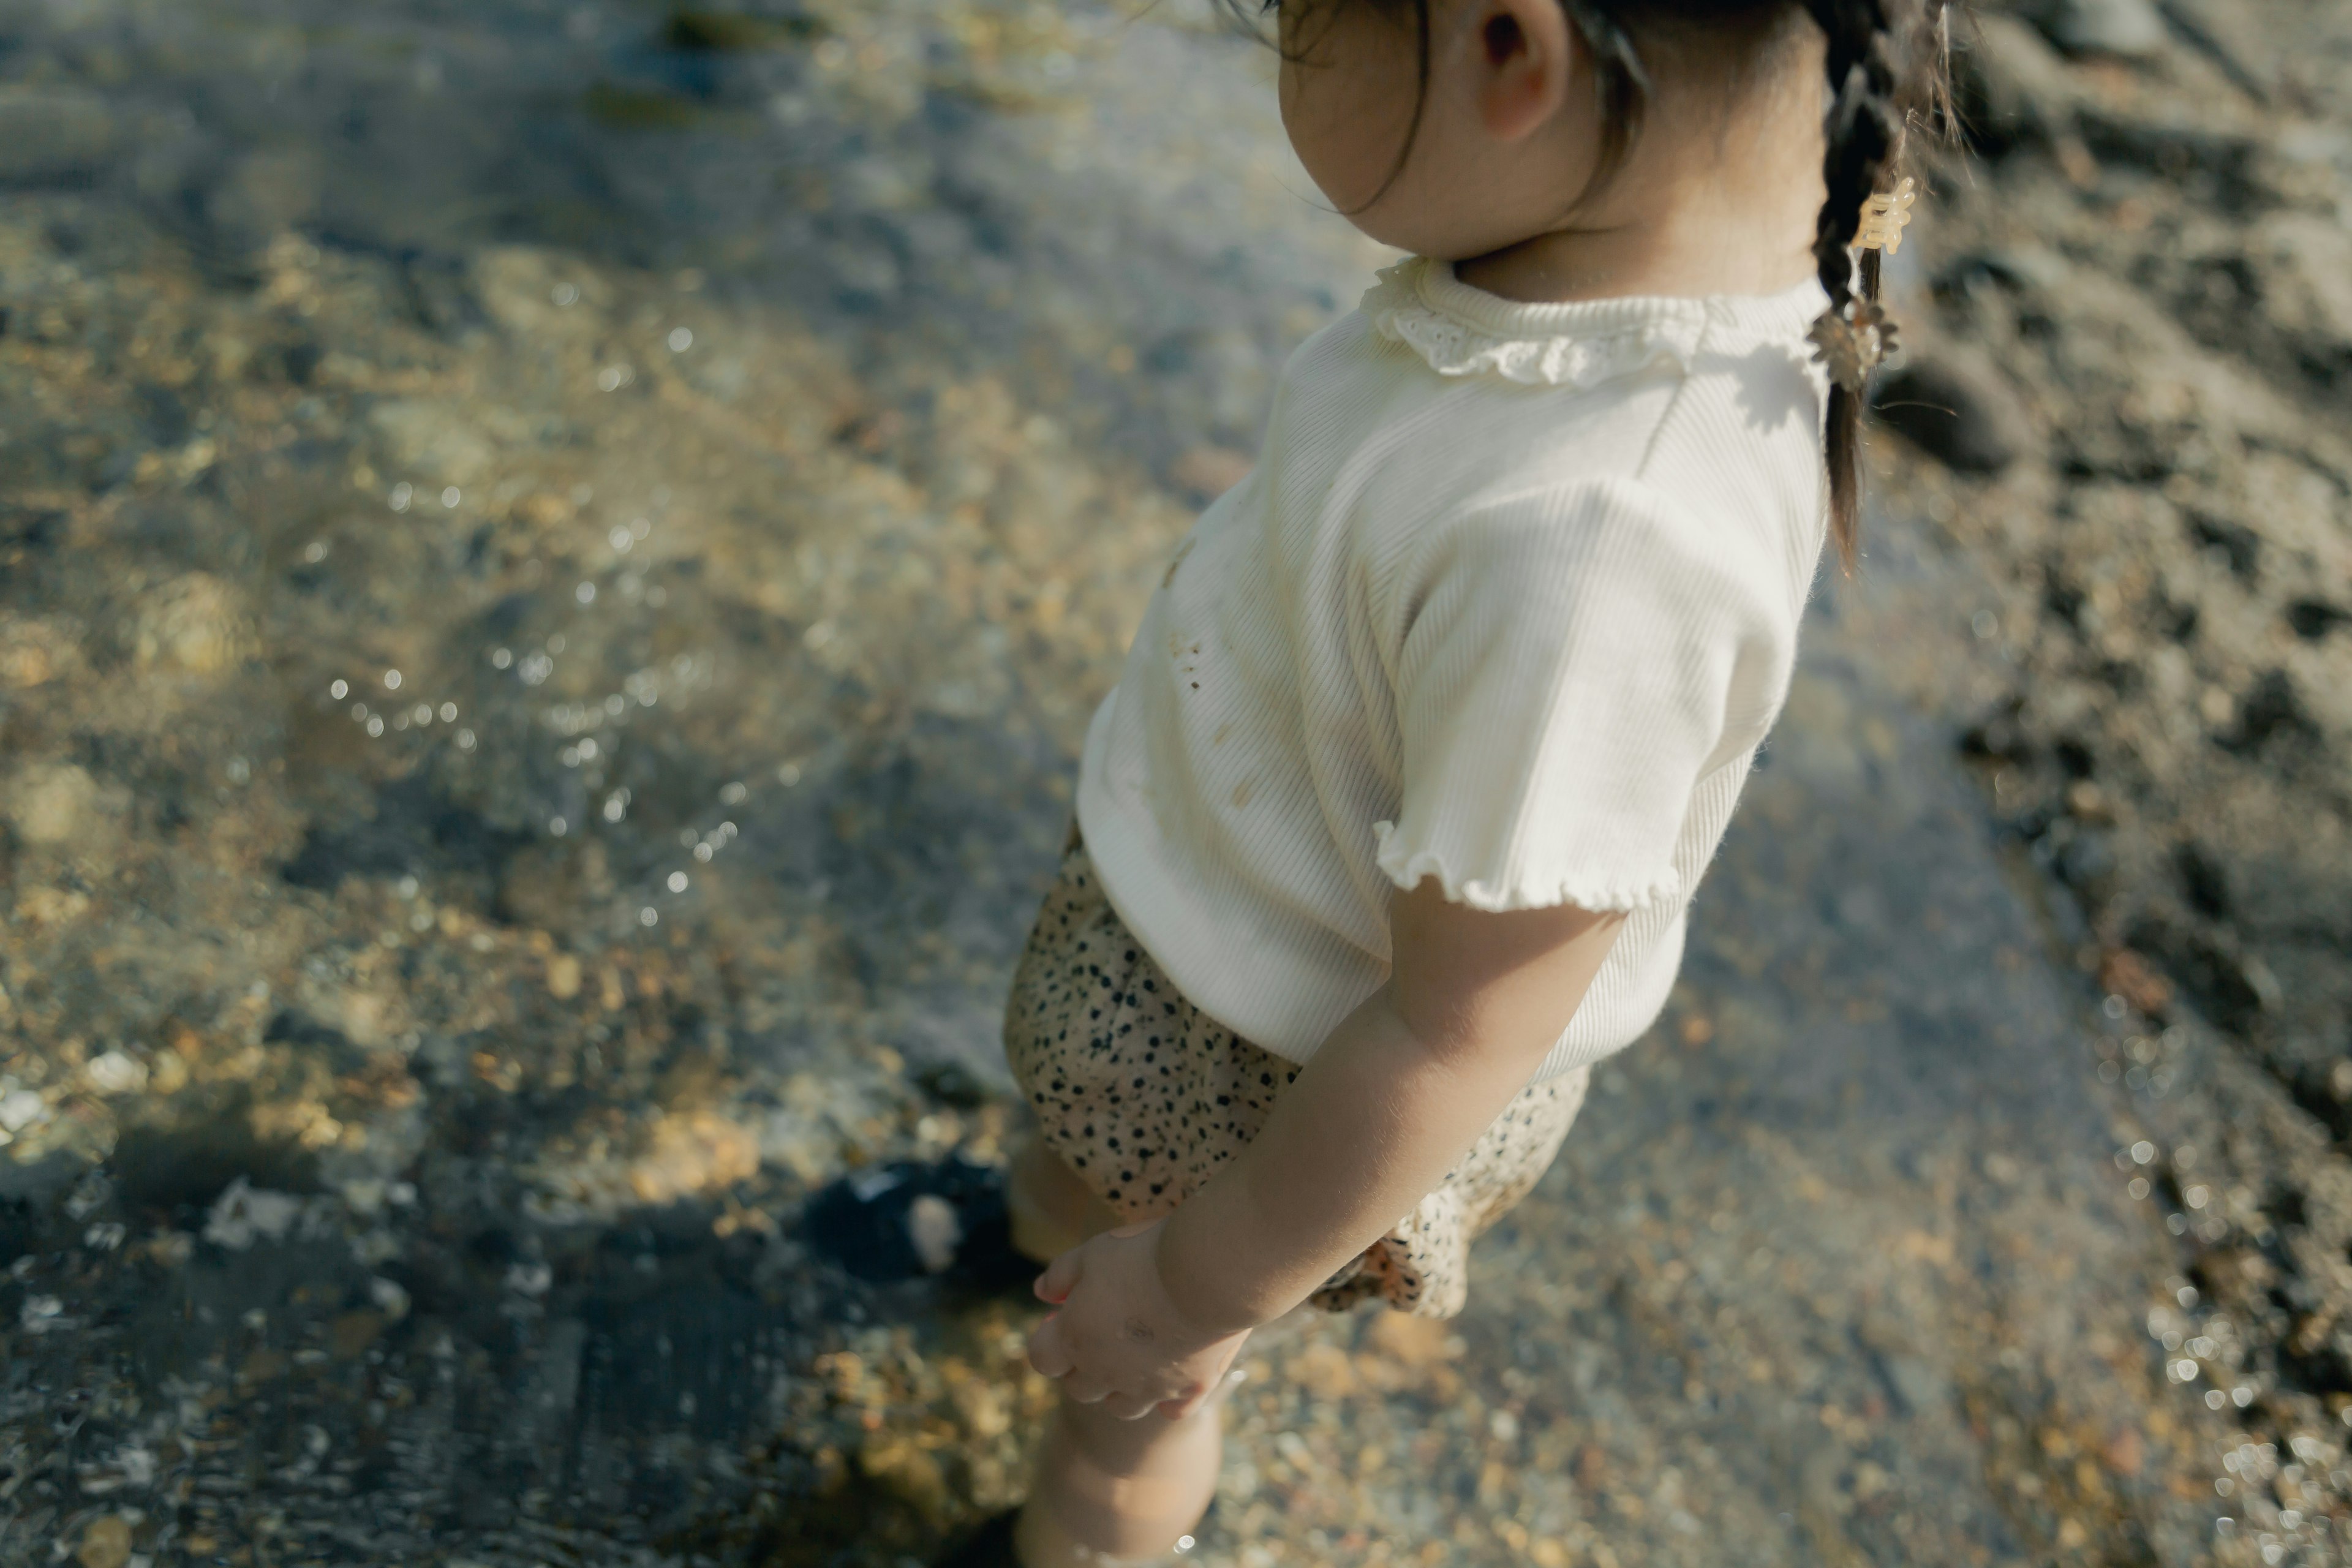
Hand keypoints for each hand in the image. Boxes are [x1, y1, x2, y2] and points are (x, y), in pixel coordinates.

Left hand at [1026, 1219, 1251, 1419]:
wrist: (1208, 1272)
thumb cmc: (1144, 1255)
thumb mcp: (1093, 1252)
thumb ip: (1061, 1275)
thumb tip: (1041, 1292)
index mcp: (1075, 1338)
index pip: (1042, 1359)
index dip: (1048, 1339)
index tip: (1064, 1316)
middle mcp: (1107, 1373)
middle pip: (1079, 1389)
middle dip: (1081, 1365)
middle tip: (1101, 1331)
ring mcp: (1149, 1387)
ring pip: (1121, 1407)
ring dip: (1119, 1386)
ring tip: (1135, 1353)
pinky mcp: (1189, 1389)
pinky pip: (1171, 1410)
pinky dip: (1167, 1397)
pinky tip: (1174, 1371)